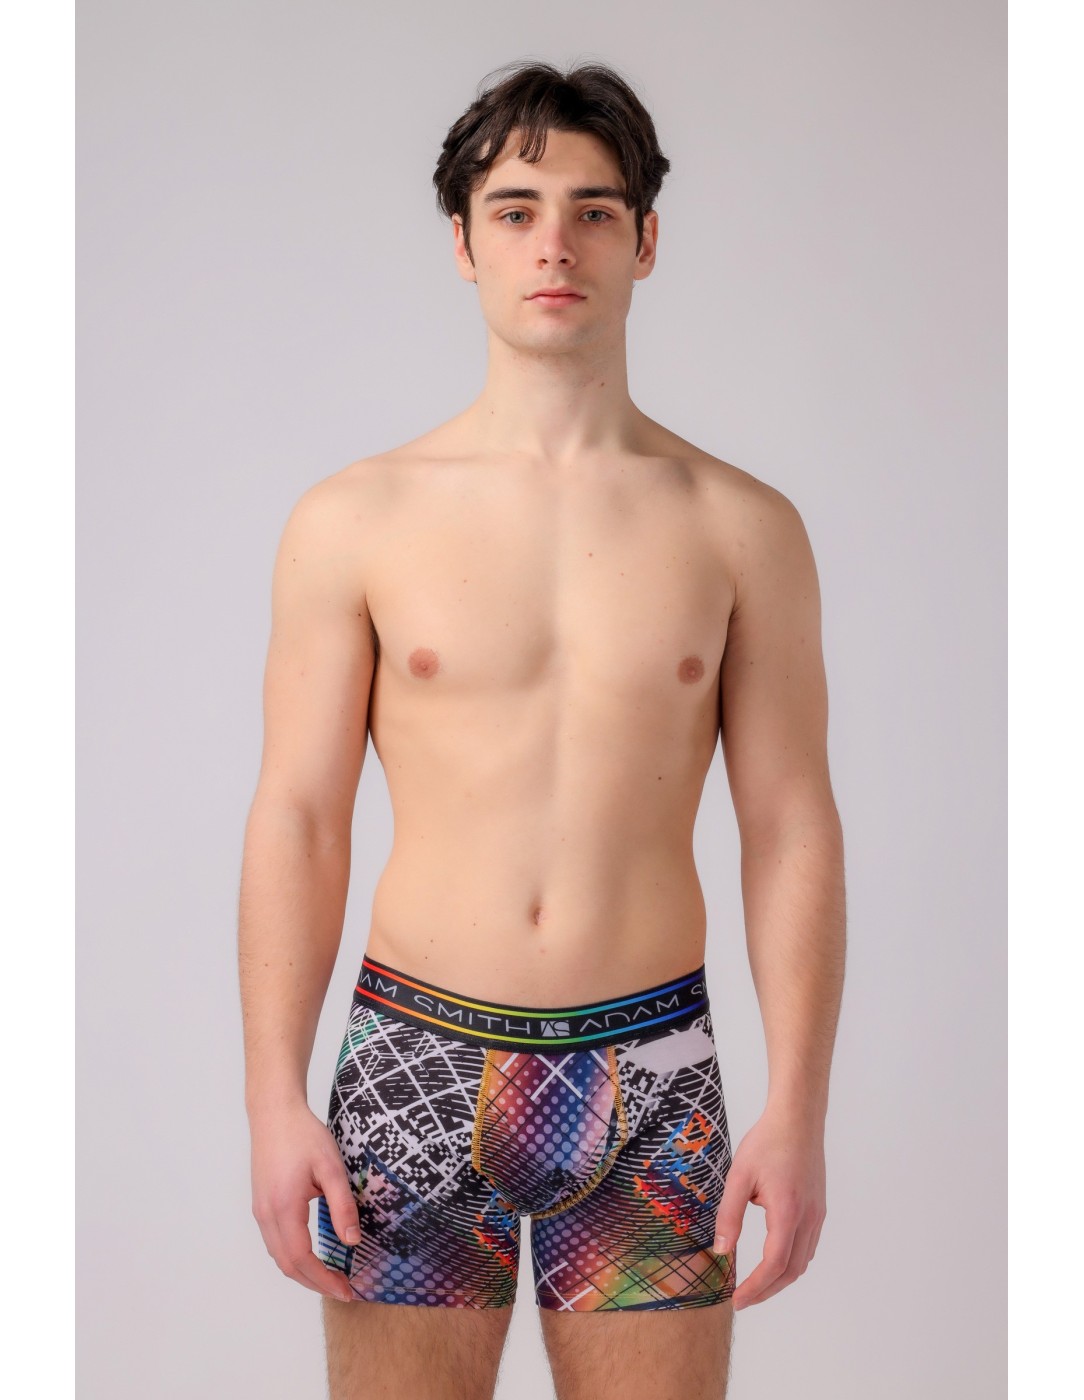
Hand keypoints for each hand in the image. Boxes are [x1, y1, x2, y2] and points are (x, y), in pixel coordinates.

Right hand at [249, 1101, 359, 1301]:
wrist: (274, 1114)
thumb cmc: (303, 1135)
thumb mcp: (331, 1167)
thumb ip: (342, 1205)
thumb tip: (352, 1240)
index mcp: (284, 1208)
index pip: (302, 1259)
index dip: (324, 1280)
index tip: (346, 1290)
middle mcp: (266, 1215)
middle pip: (287, 1265)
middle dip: (315, 1283)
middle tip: (343, 1290)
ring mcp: (260, 1211)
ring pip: (278, 1256)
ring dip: (303, 1272)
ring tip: (330, 1277)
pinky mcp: (261, 1204)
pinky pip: (275, 1242)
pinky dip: (293, 1256)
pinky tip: (311, 1255)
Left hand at [713, 1106, 825, 1309]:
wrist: (798, 1119)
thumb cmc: (767, 1142)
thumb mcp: (739, 1176)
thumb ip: (730, 1214)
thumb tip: (722, 1250)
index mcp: (788, 1212)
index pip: (774, 1264)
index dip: (756, 1287)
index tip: (738, 1299)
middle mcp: (808, 1218)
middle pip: (791, 1270)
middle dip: (767, 1290)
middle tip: (744, 1298)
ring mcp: (817, 1214)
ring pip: (802, 1261)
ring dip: (780, 1278)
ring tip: (756, 1284)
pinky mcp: (818, 1208)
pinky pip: (808, 1246)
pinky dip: (791, 1261)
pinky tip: (774, 1259)